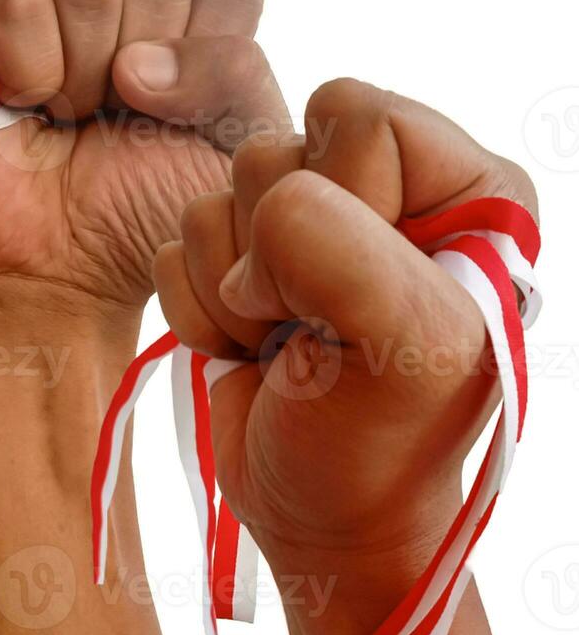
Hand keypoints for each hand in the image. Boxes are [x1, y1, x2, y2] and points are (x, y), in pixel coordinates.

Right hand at [0, 0, 291, 313]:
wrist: (62, 278)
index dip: (211, 44)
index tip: (183, 114)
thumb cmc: (140, 220)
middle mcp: (109, 9)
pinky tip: (23, 109)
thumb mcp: (232, 151)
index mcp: (181, 26)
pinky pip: (18, 5)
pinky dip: (29, 70)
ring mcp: (39, 15)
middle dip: (148, 62)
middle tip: (117, 121)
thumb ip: (237, 72)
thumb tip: (134, 60)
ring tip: (68, 122)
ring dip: (84, 75)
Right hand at [153, 78, 537, 579]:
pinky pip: (172, 244)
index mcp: (463, 189)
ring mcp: (304, 232)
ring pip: (214, 197)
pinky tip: (246, 351)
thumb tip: (267, 214)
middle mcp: (384, 195)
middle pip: (275, 150)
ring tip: (281, 346)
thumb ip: (340, 252)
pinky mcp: (237, 267)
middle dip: (268, 253)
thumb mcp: (401, 348)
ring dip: (229, 290)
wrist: (320, 521)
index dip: (333, 198)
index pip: (359, 113)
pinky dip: (195, 310)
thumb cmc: (378, 449)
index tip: (350, 289)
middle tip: (310, 328)